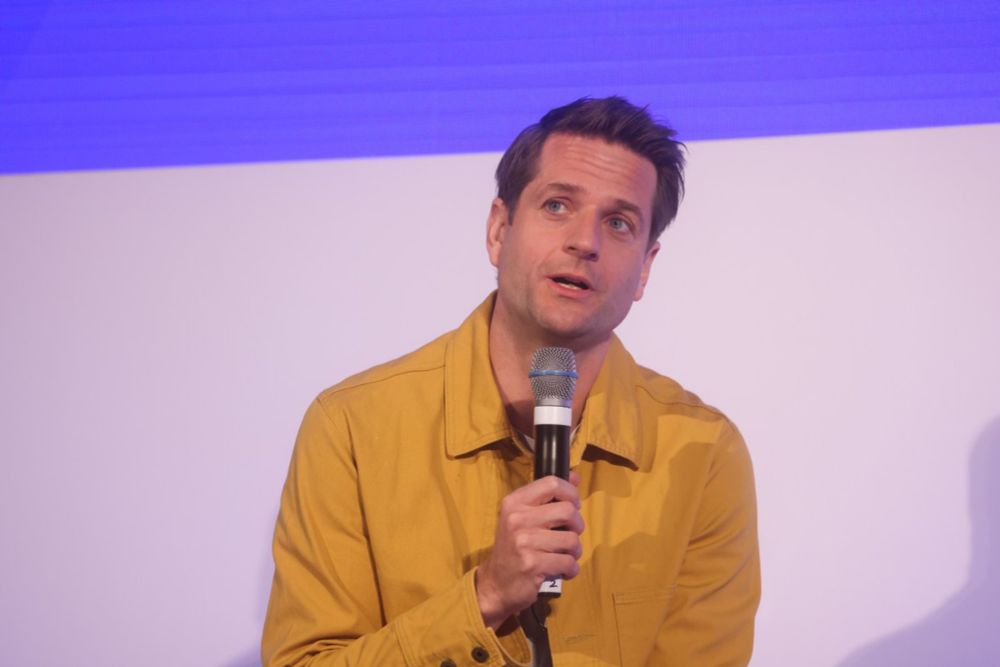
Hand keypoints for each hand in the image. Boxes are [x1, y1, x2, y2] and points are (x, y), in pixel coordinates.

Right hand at [475, 472, 583, 629]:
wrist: (495, 584)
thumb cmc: (513, 548)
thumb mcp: (522, 517)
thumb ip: (547, 497)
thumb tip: (574, 476)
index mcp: (514, 502)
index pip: (552, 483)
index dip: (570, 493)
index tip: (572, 505)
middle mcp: (517, 519)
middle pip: (568, 511)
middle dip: (577, 525)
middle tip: (569, 534)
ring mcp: (524, 542)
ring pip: (572, 539)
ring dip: (574, 551)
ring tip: (564, 555)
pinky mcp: (533, 565)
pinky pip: (568, 562)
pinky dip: (570, 569)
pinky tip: (561, 570)